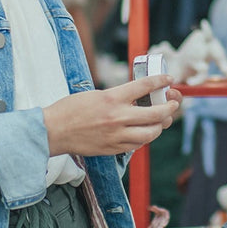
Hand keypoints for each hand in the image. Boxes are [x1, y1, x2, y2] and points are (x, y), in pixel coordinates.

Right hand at [43, 70, 179, 156]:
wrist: (53, 131)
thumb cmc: (70, 109)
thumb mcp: (96, 94)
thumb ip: (118, 96)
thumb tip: (137, 97)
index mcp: (112, 98)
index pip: (145, 86)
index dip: (161, 81)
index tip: (169, 79)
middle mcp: (117, 117)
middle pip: (156, 113)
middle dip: (170, 107)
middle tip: (173, 103)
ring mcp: (116, 135)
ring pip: (151, 133)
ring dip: (160, 125)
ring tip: (161, 119)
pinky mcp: (113, 149)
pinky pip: (137, 144)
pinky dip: (145, 137)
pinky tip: (144, 131)